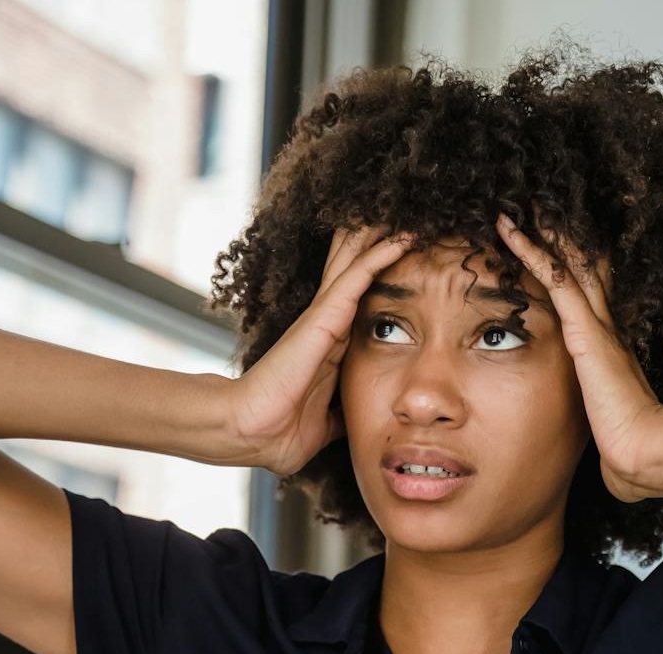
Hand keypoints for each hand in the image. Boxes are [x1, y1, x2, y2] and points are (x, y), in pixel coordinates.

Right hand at [229, 225, 414, 476]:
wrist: (253, 434)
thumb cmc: (279, 431)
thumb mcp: (324, 423)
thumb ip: (341, 414)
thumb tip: (360, 420)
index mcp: (327, 346)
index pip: (357, 300)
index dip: (377, 275)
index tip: (402, 256)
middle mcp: (325, 324)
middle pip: (353, 270)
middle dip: (376, 242)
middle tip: (403, 214)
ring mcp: (323, 318)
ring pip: (357, 263)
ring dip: (382, 236)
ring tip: (409, 210)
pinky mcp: (324, 318)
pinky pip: (358, 277)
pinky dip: (380, 254)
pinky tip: (403, 236)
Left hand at [495, 205, 662, 502]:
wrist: (645, 456)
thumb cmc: (628, 454)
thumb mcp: (601, 433)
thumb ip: (593, 431)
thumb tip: (598, 460)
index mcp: (604, 353)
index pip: (582, 300)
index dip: (566, 271)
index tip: (548, 250)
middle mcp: (601, 330)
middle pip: (578, 269)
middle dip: (556, 239)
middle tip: (532, 206)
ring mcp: (594, 326)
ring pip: (565, 264)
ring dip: (539, 233)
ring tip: (514, 205)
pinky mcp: (583, 330)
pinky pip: (553, 278)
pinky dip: (530, 250)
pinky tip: (507, 228)